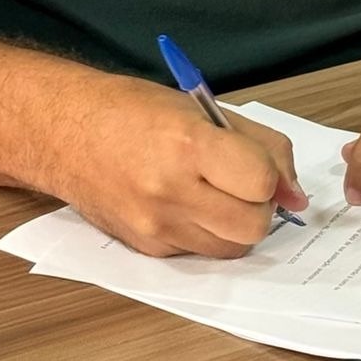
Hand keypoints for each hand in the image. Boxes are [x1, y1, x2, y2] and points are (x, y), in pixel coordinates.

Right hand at [57, 75, 307, 257]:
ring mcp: (156, 226)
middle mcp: (170, 191)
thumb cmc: (133, 110)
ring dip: (236, 224)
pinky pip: (199, 252)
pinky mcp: (147, 249)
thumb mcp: (201, 107)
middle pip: (254, 226)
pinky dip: (205, 232)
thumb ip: (258, 143)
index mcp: (187, 143)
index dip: (270, 174)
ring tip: (214, 192)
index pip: (261, 181)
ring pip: (231, 248)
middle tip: (242, 183)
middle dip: (260, 206)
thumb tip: (295, 190)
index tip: (260, 165)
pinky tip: (185, 203)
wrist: (65, 132)